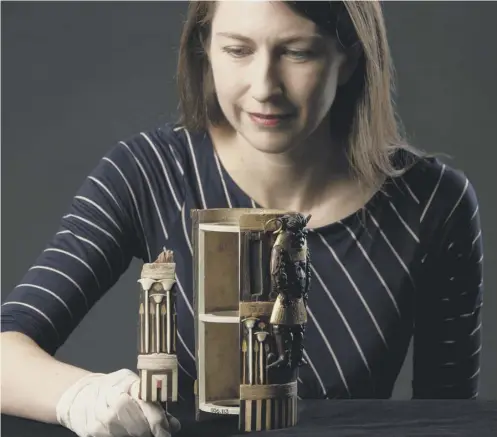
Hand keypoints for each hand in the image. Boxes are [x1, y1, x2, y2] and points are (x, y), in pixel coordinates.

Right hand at [56, 369, 180, 436]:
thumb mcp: (134, 386)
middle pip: (137, 424)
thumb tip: (174, 424)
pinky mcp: (91, 432)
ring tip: (142, 431)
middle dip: (149, 430)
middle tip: (157, 433)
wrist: (81, 395)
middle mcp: (111, 399)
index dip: (158, 420)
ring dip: (137, 435)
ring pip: (126, 434)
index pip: (145, 403)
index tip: (166, 430)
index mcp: (125, 383)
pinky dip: (124, 436)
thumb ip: (154, 403)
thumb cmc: (112, 388)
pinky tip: (126, 432)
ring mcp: (100, 418)